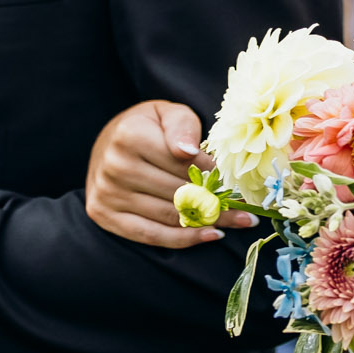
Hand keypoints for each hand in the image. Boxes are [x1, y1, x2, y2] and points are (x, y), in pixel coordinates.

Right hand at [84, 102, 236, 248]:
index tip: (239, 184)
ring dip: (209, 222)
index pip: (183, 164)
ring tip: (240, 221)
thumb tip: (189, 152)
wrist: (107, 144)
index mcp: (129, 136)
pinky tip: (211, 235)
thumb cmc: (147, 127)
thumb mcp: (167, 114)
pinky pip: (150, 235)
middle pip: (178, 192)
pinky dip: (184, 239)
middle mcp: (115, 166)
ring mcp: (107, 194)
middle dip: (217, 203)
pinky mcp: (104, 215)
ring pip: (169, 216)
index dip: (214, 175)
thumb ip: (182, 127)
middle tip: (249, 211)